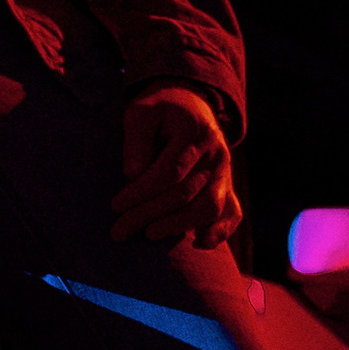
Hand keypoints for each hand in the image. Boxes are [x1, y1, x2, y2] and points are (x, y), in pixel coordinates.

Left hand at [112, 84, 241, 247]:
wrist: (190, 105)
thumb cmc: (159, 110)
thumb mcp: (141, 112)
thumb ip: (136, 140)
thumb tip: (133, 175)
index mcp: (196, 133)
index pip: (169, 171)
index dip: (142, 191)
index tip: (116, 205)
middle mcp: (216, 155)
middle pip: (185, 193)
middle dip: (149, 214)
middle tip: (119, 230)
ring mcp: (225, 172)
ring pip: (208, 207)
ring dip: (178, 225)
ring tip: (148, 234)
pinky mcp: (227, 186)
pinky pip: (232, 213)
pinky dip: (220, 231)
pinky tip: (199, 243)